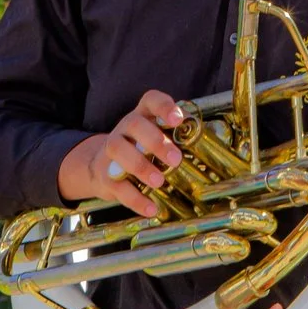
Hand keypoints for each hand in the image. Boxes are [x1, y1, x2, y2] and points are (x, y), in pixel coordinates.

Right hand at [57, 88, 184, 217]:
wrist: (101, 168)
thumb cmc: (141, 150)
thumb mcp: (157, 138)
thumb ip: (177, 138)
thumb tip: (206, 146)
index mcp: (143, 115)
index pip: (151, 100)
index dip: (164, 107)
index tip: (177, 120)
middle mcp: (124, 128)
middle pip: (134, 124)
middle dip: (156, 142)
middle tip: (176, 160)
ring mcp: (111, 150)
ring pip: (119, 150)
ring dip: (141, 166)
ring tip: (159, 181)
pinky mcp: (105, 175)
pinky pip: (117, 186)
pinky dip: (135, 199)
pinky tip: (151, 208)